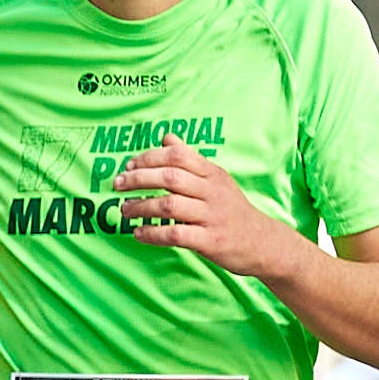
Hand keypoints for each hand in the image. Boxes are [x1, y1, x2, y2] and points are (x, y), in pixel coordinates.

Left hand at [119, 139, 303, 281]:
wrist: (261, 243)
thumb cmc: (230, 209)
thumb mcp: (216, 179)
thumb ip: (190, 159)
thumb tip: (167, 137)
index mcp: (213, 174)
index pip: (179, 156)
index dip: (150, 157)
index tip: (129, 165)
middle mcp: (212, 191)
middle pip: (170, 177)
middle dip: (138, 178)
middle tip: (117, 184)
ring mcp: (211, 216)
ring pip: (169, 204)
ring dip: (141, 206)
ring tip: (124, 209)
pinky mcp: (209, 240)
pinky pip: (174, 234)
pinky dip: (152, 233)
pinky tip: (138, 233)